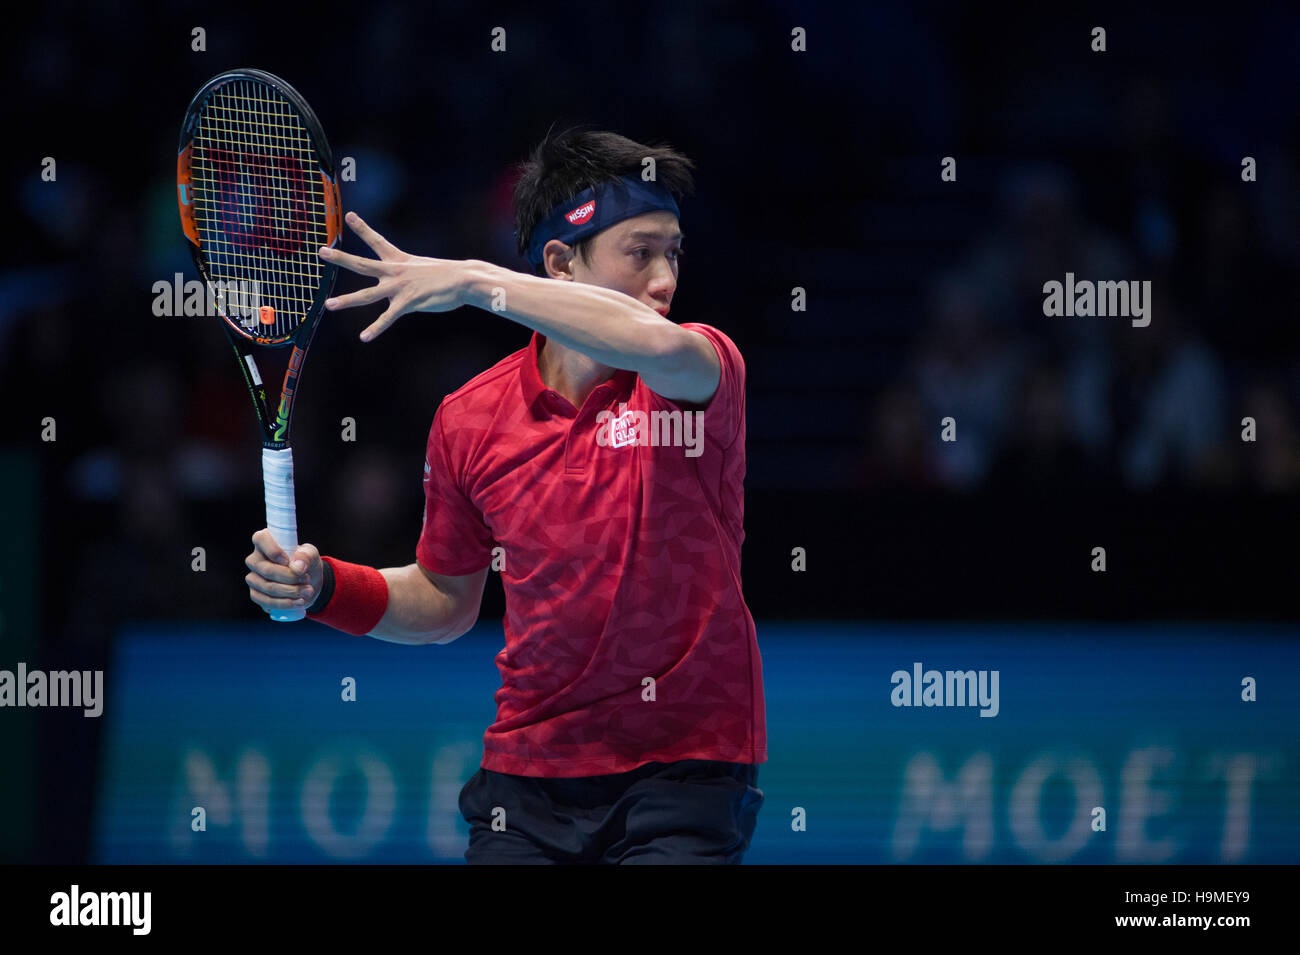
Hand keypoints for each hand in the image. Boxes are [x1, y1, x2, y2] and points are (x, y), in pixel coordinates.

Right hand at [245, 529, 323, 614]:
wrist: (308, 583)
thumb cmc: (305, 562)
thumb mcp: (311, 555)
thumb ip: (306, 556)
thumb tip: (297, 567)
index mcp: (265, 542)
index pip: (260, 539)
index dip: (273, 550)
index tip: (289, 561)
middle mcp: (255, 559)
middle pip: (266, 569)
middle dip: (290, 577)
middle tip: (307, 579)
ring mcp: (253, 578)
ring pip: (267, 587)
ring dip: (290, 592)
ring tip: (308, 591)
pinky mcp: (256, 594)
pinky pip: (266, 601)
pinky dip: (285, 603)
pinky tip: (299, 602)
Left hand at [319, 211, 468, 340]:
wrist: (464, 280)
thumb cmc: (450, 275)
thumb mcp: (426, 269)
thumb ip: (412, 276)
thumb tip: (412, 283)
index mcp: (399, 260)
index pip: (377, 241)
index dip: (362, 228)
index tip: (348, 216)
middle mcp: (394, 271)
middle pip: (361, 264)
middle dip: (340, 258)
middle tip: (321, 251)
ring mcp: (399, 287)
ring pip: (366, 295)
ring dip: (346, 300)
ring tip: (328, 305)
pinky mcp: (407, 303)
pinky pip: (387, 318)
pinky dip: (376, 328)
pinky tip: (364, 337)